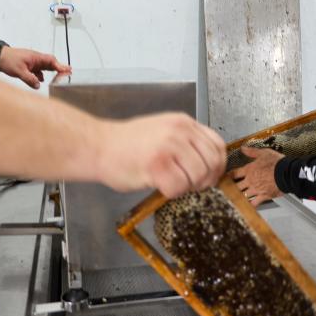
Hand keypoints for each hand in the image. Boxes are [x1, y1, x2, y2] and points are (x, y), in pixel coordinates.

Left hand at [0, 47, 70, 88]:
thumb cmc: (7, 59)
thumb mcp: (19, 71)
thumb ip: (30, 79)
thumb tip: (38, 85)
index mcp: (35, 57)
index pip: (51, 61)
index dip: (60, 66)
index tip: (67, 70)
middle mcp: (35, 58)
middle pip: (50, 63)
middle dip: (58, 68)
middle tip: (67, 73)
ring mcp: (31, 61)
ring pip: (43, 67)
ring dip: (50, 72)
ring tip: (57, 78)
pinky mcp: (26, 65)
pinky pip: (36, 70)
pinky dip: (40, 75)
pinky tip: (40, 80)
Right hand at [99, 113, 225, 197]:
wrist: (98, 146)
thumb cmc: (127, 145)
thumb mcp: (163, 133)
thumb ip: (186, 143)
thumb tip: (208, 166)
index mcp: (184, 123)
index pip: (217, 145)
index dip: (217, 165)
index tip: (208, 176)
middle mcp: (180, 131)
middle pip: (212, 163)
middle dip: (204, 180)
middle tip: (189, 185)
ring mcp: (169, 146)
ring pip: (198, 176)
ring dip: (186, 187)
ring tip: (170, 183)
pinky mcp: (157, 164)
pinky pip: (178, 187)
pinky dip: (171, 193)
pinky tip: (158, 186)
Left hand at [230, 146, 283, 206]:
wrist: (287, 173)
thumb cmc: (277, 163)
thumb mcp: (264, 153)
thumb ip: (252, 152)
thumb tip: (243, 148)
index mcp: (249, 170)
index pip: (234, 173)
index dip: (228, 176)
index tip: (225, 178)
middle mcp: (251, 180)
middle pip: (236, 186)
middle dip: (231, 188)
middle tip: (227, 190)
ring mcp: (256, 189)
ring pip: (243, 195)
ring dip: (239, 197)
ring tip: (234, 199)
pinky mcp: (263, 196)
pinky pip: (254, 203)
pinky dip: (249, 205)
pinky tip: (246, 207)